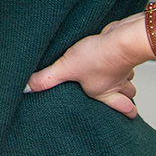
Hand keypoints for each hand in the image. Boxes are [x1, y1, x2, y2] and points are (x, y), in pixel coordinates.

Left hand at [27, 14, 144, 117]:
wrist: (121, 38)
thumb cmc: (99, 57)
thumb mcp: (66, 69)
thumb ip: (47, 79)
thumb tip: (27, 88)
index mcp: (104, 93)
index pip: (122, 109)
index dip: (125, 113)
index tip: (127, 116)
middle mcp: (117, 83)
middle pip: (128, 94)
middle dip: (124, 97)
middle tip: (122, 99)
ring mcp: (123, 67)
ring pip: (127, 77)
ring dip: (123, 77)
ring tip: (113, 77)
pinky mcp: (122, 51)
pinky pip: (123, 59)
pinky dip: (118, 58)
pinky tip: (109, 53)